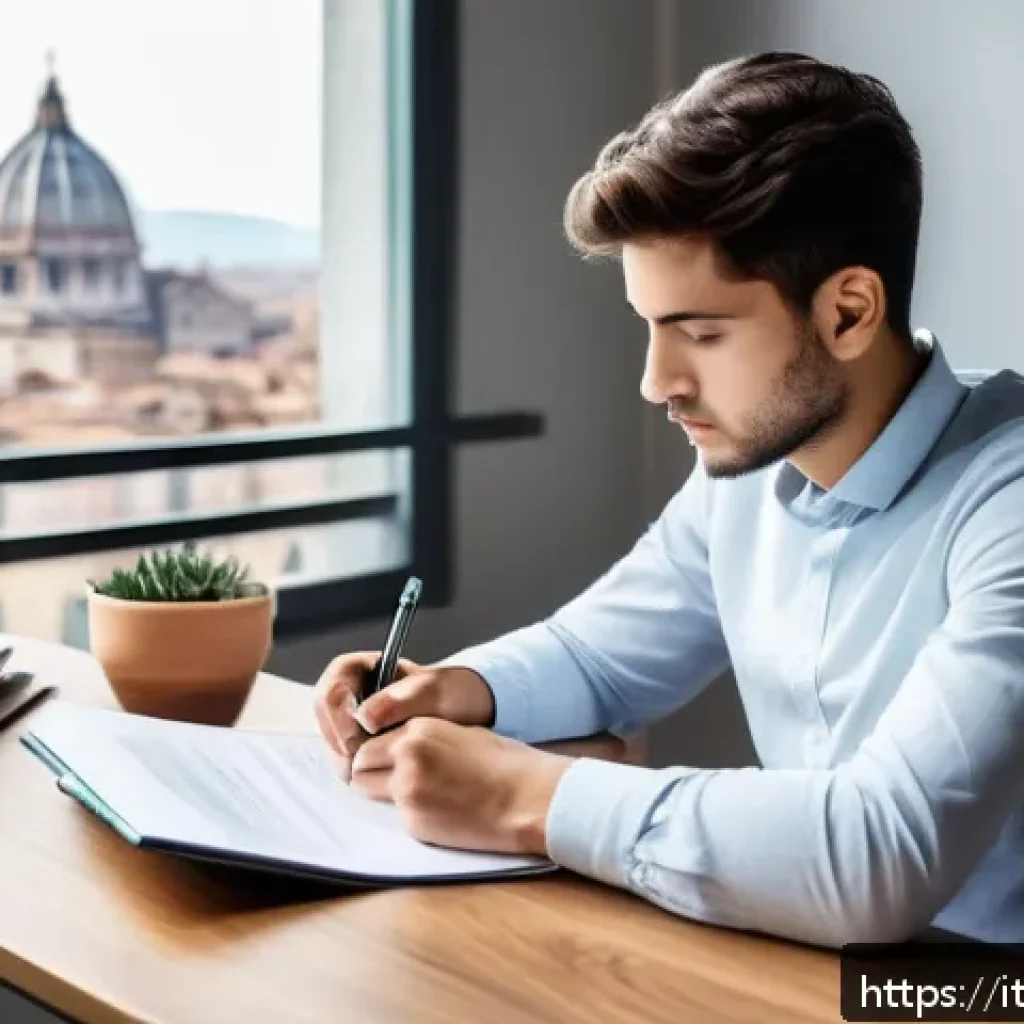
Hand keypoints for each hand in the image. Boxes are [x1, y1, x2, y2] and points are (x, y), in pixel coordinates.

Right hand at [313, 652, 495, 767]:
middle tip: (355, 760)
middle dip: (336, 738)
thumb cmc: (455, 694)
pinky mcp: (364, 746)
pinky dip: (353, 769)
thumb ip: (399, 700)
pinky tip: (371, 777)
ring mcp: (357, 720)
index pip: (333, 684)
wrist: (473, 715)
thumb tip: (364, 717)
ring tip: (365, 771)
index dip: (337, 710)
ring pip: (332, 739)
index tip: (354, 735)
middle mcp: (356, 694)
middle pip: (325, 715)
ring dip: (342, 757)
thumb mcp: (434, 691)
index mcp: (366, 670)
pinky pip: (345, 757)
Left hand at [349, 717, 571, 854]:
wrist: (526, 798)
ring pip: (368, 791)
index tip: (385, 760)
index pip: (370, 742)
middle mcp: (406, 757)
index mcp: (418, 730)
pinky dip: (410, 813)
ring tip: (417, 794)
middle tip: (391, 780)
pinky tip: (438, 810)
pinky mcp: (415, 822)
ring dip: (382, 792)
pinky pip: (397, 816)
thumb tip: (402, 750)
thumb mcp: (460, 733)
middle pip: (359, 767)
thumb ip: (424, 739)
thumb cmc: (505, 764)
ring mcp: (408, 791)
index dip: (377, 753)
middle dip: (370, 773)